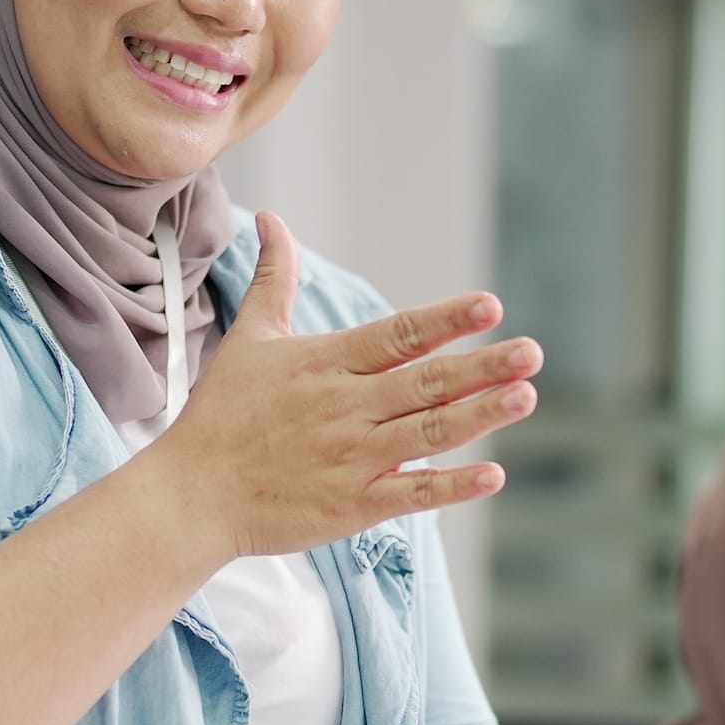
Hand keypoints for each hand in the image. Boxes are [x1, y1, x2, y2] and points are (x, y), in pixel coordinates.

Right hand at [147, 212, 539, 562]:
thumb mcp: (250, 339)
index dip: (446, 320)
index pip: (398, 335)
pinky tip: (492, 474)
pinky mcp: (352, 505)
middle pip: (425, 382)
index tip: (490, 306)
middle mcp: (346, 407)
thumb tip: (272, 220)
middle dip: (482, 366)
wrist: (192, 495)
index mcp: (327, 364)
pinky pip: (412, 495)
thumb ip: (275, 280)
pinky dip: (452, 486)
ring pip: (427, 432)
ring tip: (525, 396)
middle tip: (532, 352)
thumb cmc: (222, 416)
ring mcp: (352, 458)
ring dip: (479, 415)